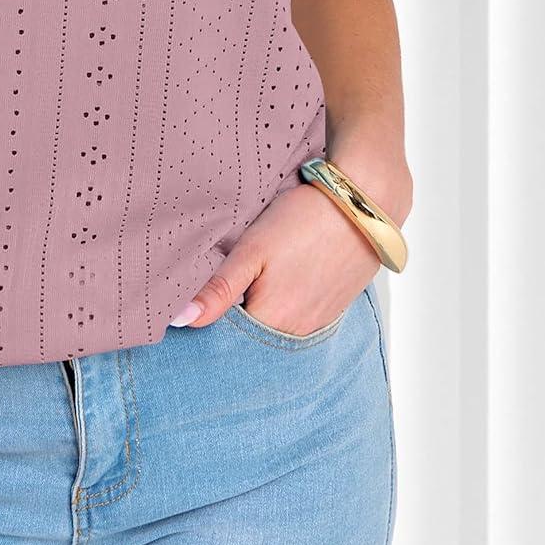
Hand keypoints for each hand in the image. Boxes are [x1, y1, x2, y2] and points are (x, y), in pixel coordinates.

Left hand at [178, 154, 410, 335]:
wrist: (363, 204)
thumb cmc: (305, 220)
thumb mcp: (252, 249)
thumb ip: (218, 290)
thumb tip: (181, 322)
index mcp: (274, 322)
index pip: (226, 340)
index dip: (208, 322)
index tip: (194, 305)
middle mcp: (298, 332)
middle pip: (251, 338)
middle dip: (231, 322)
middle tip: (219, 290)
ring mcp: (319, 323)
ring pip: (274, 329)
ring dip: (257, 314)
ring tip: (247, 285)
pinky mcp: (332, 309)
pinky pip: (297, 320)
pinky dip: (281, 308)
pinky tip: (276, 284)